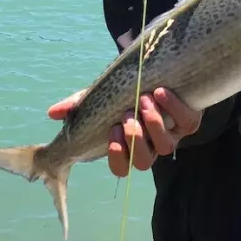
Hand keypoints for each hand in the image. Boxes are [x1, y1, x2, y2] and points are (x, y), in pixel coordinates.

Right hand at [47, 88, 202, 176]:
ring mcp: (171, 136)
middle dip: (134, 139)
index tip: (111, 132)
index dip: (117, 156)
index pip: (121, 168)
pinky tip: (161, 92)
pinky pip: (187, 122)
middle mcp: (150, 147)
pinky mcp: (189, 121)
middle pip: (143, 162)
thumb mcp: (97, 98)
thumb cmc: (123, 92)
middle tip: (126, 115)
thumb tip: (52, 113)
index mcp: (127, 147)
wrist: (154, 73)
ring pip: (165, 146)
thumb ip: (76, 107)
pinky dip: (174, 108)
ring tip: (143, 99)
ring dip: (153, 123)